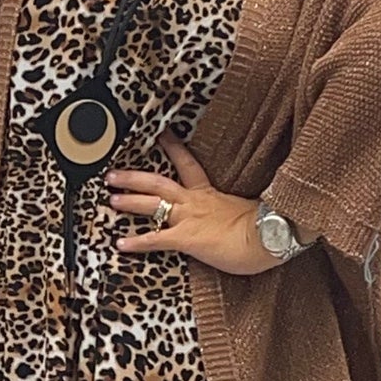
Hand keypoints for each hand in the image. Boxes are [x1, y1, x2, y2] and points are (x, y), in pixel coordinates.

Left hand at [104, 131, 276, 275]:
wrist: (269, 236)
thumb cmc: (265, 227)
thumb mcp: (248, 211)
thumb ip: (236, 211)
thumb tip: (241, 217)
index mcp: (209, 193)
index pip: (188, 164)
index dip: (173, 148)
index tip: (161, 134)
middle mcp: (195, 202)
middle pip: (158, 182)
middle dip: (133, 178)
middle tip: (112, 174)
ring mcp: (189, 218)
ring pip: (152, 204)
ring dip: (129, 201)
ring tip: (110, 199)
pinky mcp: (186, 238)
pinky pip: (155, 239)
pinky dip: (136, 243)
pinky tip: (120, 246)